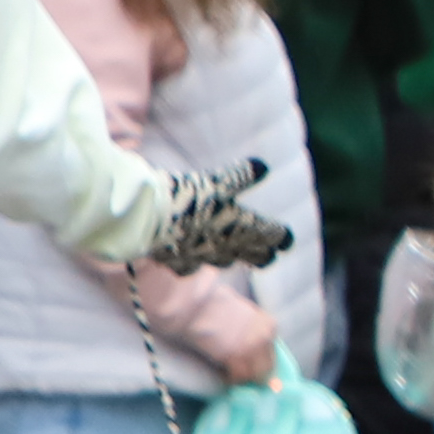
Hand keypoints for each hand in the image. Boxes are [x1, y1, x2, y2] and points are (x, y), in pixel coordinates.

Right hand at [149, 156, 286, 275]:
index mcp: (241, 227)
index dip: (280, 237)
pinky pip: (189, 266)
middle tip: (270, 257)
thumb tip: (264, 166)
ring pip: (221, 262)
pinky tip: (189, 262)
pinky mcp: (175, 262)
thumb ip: (242, 176)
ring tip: (232, 258)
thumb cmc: (187, 199)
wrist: (146, 222)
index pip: (269, 235)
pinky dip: (192, 262)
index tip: (288, 240)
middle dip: (261, 255)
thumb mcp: (218, 183)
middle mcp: (223, 247)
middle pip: (249, 254)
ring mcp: (199, 257)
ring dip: (229, 258)